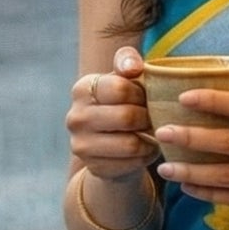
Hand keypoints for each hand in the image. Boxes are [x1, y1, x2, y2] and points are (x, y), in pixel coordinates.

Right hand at [66, 47, 154, 187]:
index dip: (140, 93)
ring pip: (131, 144)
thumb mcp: (124, 79)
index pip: (120, 88)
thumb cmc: (123, 104)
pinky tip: (144, 149)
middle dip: (147, 118)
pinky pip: (132, 163)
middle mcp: (76, 117)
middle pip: (127, 117)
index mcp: (82, 89)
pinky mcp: (94, 167)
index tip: (144, 97)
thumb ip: (128, 62)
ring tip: (151, 133)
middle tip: (153, 118)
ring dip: (149, 139)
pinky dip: (145, 156)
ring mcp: (81, 145)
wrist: (111, 145)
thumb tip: (133, 67)